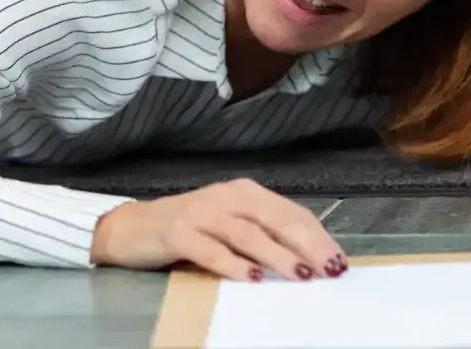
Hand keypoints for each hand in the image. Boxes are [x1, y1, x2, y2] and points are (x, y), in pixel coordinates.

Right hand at [89, 178, 347, 281]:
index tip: (338, 260)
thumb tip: (308, 258)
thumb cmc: (188, 229)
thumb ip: (262, 233)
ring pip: (247, 233)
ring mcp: (201, 213)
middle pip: (274, 219)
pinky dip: (233, 264)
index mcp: (244, 193)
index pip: (289, 212)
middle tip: (328, 269)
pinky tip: (252, 277)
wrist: (132, 227)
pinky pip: (210, 249)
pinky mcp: (178, 233)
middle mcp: (225, 197)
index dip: (317, 236)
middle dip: (306, 245)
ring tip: (299, 275)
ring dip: (276, 254)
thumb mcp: (229, 225)